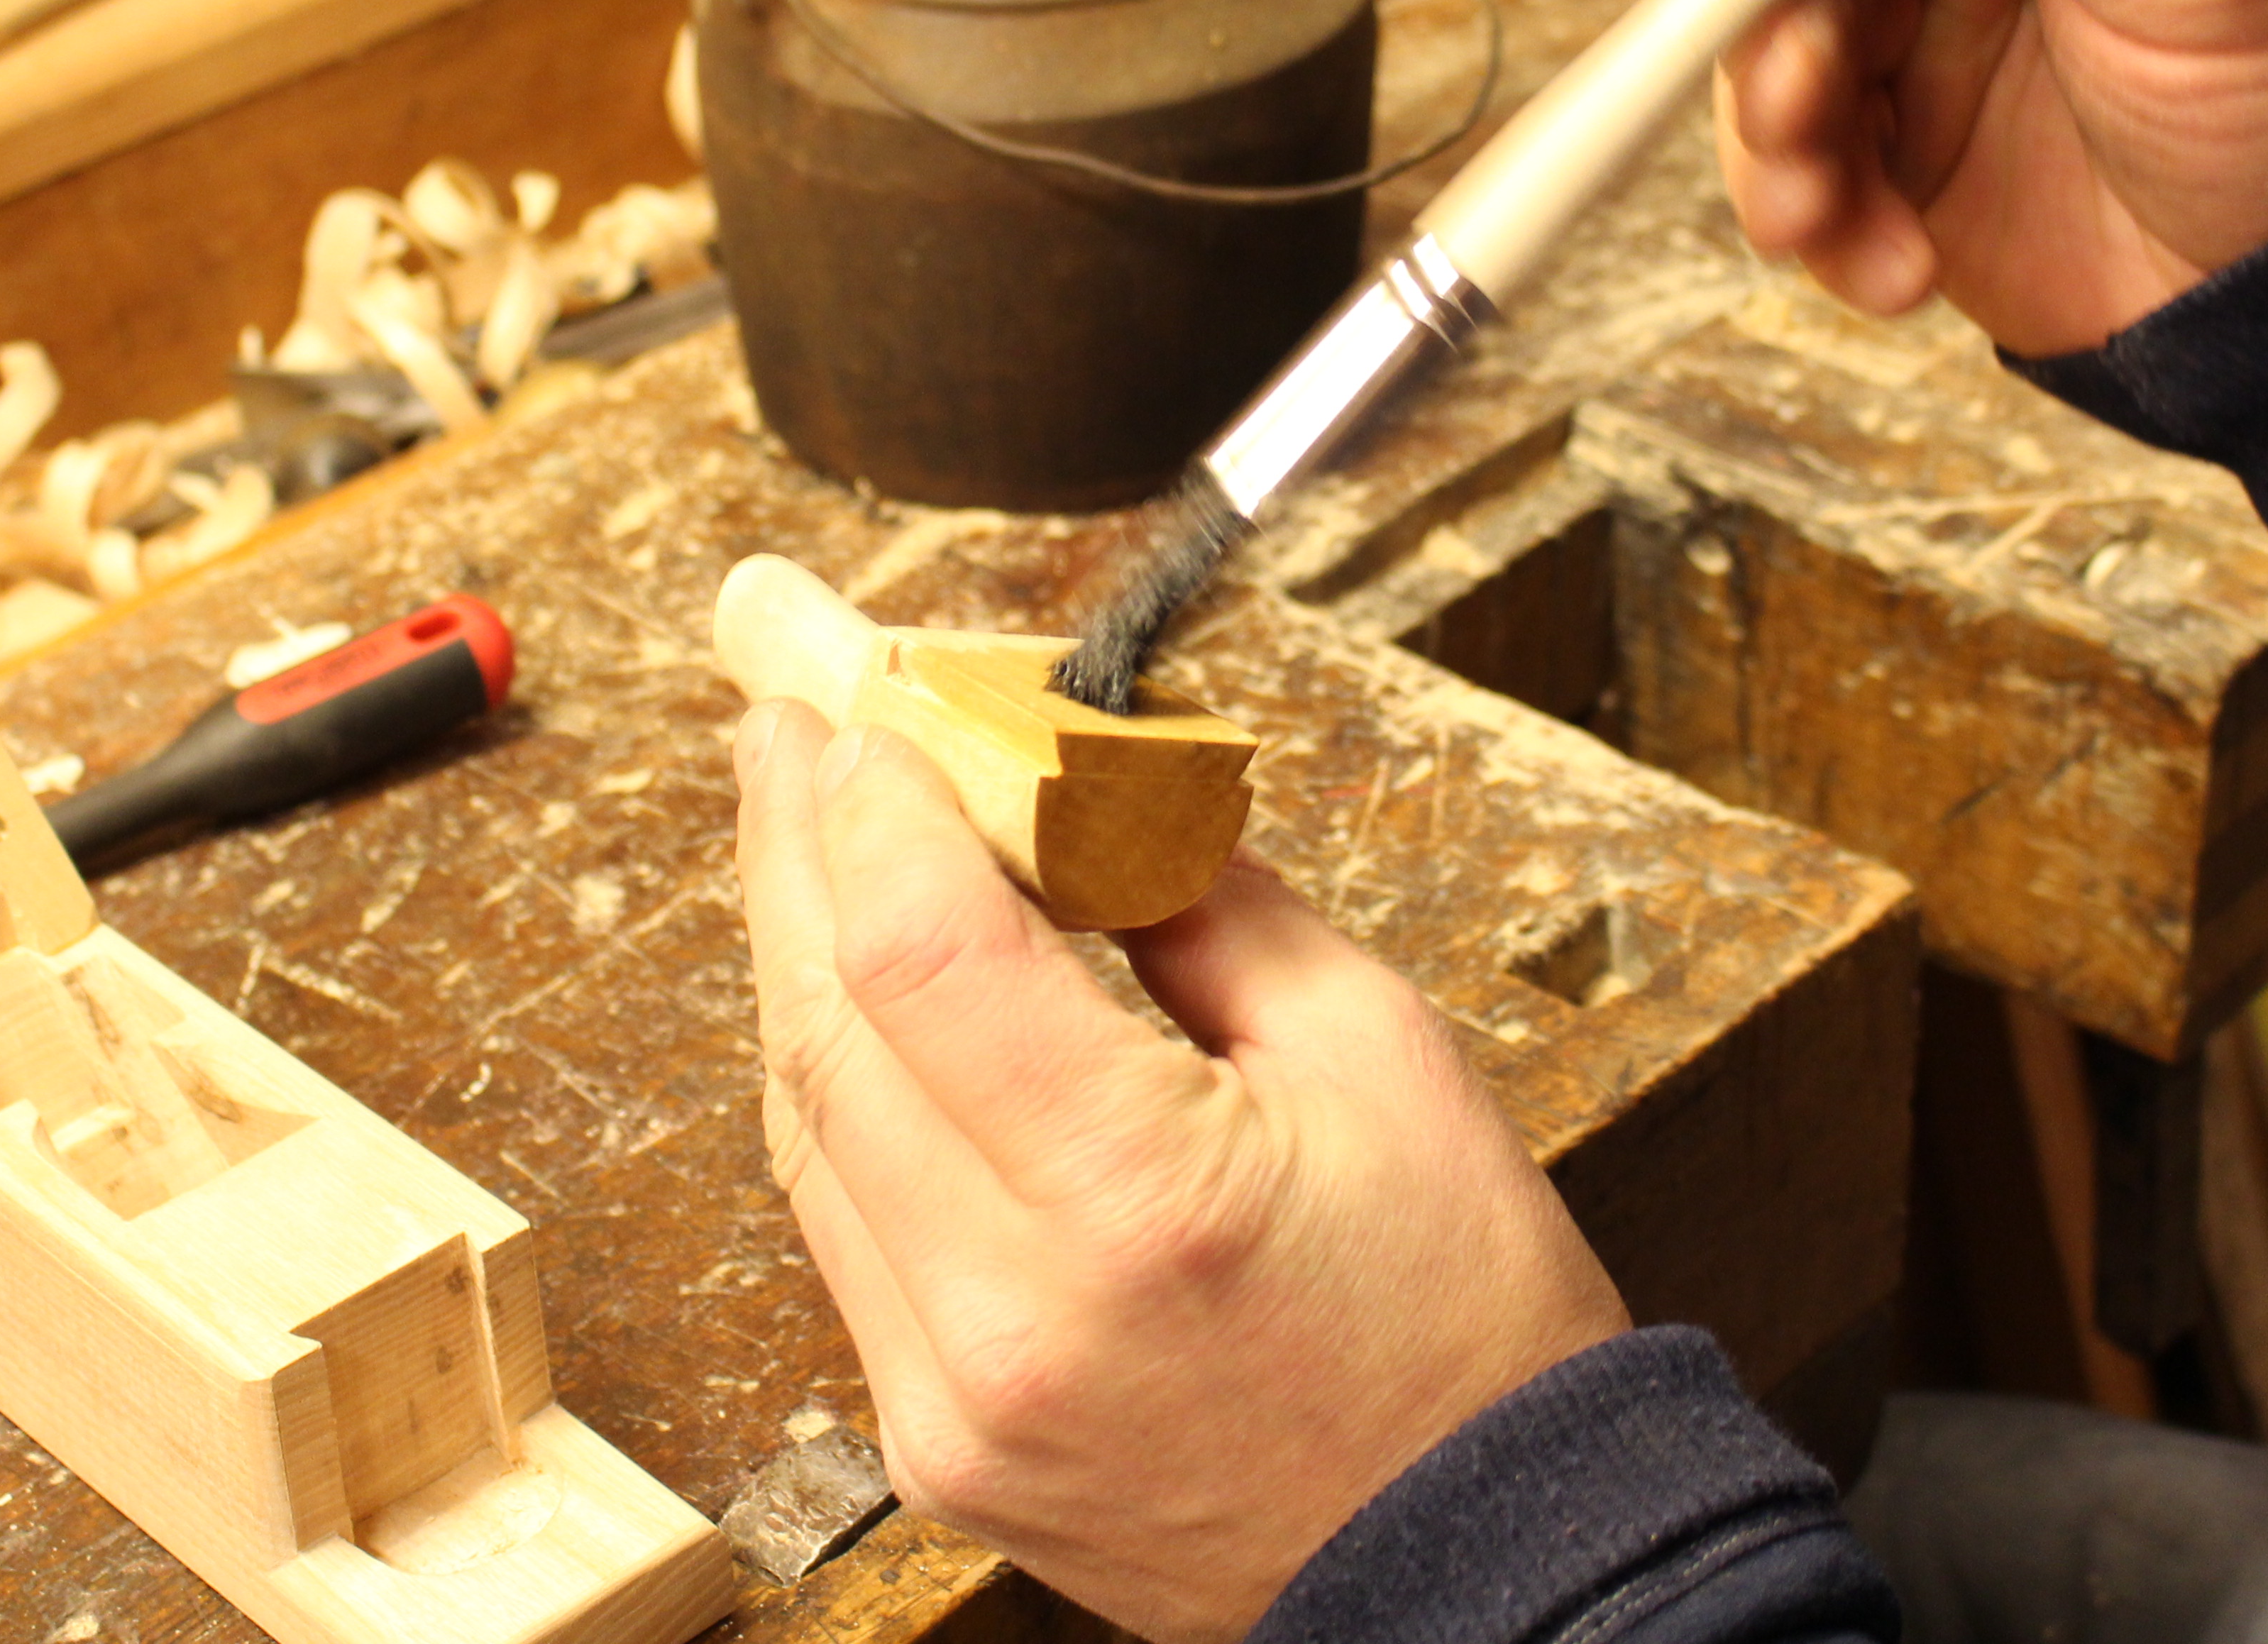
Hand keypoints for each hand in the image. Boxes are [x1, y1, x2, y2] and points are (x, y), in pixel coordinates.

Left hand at [732, 699, 1629, 1643]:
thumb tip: (1069, 792)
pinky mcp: (935, 1446)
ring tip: (803, 832)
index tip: (864, 709)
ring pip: (806, 1128)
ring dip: (797, 962)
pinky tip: (853, 1001)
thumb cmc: (1459, 1313)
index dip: (871, 807)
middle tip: (786, 725)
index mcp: (1140, 1201)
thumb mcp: (1374, 1051)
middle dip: (794, 851)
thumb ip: (1198, 905)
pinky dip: (839, 1094)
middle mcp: (1010, 1315)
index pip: (921, 953)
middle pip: (827, 1029)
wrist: (1480, 1560)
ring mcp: (952, 1399)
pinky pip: (841, 1229)